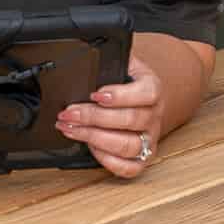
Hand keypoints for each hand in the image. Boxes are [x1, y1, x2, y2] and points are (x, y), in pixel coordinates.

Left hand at [57, 53, 163, 178]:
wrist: (144, 99)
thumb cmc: (128, 82)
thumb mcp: (123, 64)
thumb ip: (108, 61)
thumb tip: (84, 56)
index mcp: (152, 88)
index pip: (146, 93)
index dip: (120, 95)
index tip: (95, 95)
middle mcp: (154, 115)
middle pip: (130, 120)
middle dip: (94, 118)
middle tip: (69, 113)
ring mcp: (149, 139)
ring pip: (128, 145)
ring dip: (95, 138)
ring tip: (71, 129)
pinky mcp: (142, 158)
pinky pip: (129, 167)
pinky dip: (108, 160)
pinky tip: (90, 147)